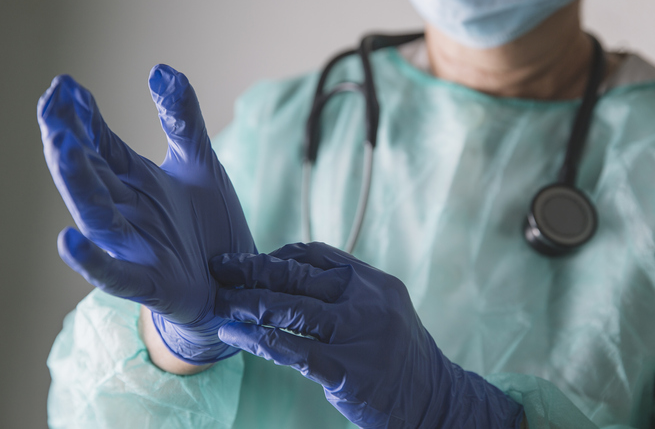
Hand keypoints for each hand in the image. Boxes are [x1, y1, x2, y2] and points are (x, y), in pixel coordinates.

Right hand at [37, 64, 255, 363]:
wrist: (236, 281)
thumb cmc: (210, 225)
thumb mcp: (200, 163)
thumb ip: (182, 120)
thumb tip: (161, 68)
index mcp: (136, 182)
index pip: (101, 144)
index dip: (84, 117)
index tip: (65, 84)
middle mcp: (128, 211)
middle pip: (92, 173)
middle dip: (70, 140)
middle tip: (52, 104)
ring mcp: (135, 247)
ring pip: (97, 214)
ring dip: (78, 183)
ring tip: (62, 147)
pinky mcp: (149, 282)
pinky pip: (114, 274)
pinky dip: (91, 260)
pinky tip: (67, 241)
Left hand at [211, 242, 523, 428]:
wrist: (434, 401)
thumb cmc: (397, 355)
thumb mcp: (383, 310)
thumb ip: (345, 291)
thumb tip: (287, 275)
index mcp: (373, 281)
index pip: (317, 254)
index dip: (279, 255)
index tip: (252, 261)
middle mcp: (367, 301)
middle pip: (298, 276)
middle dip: (253, 269)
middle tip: (220, 267)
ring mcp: (357, 335)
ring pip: (290, 309)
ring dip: (247, 302)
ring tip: (220, 300)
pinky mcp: (345, 370)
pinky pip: (290, 350)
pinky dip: (256, 340)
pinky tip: (233, 334)